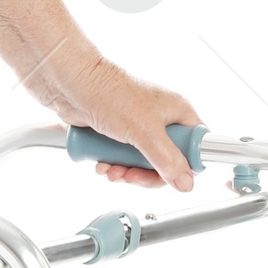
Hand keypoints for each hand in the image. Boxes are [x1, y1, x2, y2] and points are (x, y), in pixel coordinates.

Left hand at [67, 63, 200, 192]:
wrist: (71, 84)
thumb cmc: (110, 93)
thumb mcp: (145, 131)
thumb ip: (167, 159)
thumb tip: (186, 183)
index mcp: (177, 112)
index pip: (196, 147)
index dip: (187, 165)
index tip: (171, 176)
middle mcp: (161, 120)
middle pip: (167, 161)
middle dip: (146, 175)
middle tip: (133, 176)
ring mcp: (139, 128)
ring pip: (142, 164)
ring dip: (126, 172)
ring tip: (112, 170)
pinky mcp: (118, 134)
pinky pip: (123, 159)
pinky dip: (112, 166)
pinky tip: (102, 164)